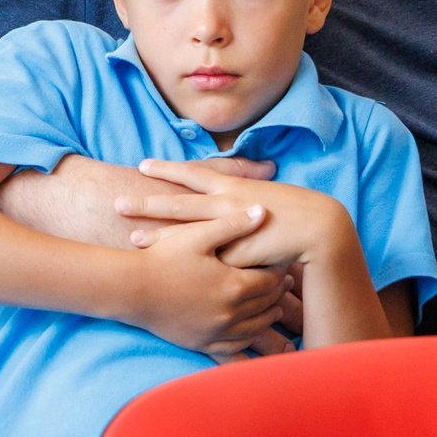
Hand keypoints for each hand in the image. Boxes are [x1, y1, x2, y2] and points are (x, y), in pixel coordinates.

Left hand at [118, 158, 355, 269]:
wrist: (318, 227)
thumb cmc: (290, 211)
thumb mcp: (260, 194)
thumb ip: (237, 196)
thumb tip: (219, 194)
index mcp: (232, 186)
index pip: (193, 174)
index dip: (167, 169)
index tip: (142, 165)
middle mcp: (227, 204)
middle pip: (179, 202)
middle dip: (147, 203)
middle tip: (118, 203)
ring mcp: (230, 230)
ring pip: (186, 232)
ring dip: (158, 236)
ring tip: (132, 239)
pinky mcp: (237, 254)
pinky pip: (209, 260)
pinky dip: (189, 264)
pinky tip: (167, 271)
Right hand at [121, 215, 287, 359]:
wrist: (130, 289)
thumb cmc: (163, 258)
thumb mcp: (198, 235)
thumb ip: (233, 224)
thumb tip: (263, 211)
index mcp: (233, 286)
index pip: (270, 280)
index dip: (279, 269)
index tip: (283, 261)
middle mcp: (230, 313)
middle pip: (266, 303)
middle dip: (278, 292)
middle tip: (287, 282)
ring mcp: (216, 332)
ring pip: (255, 327)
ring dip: (268, 316)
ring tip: (276, 306)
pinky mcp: (202, 344)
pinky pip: (235, 346)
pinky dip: (249, 339)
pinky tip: (251, 329)